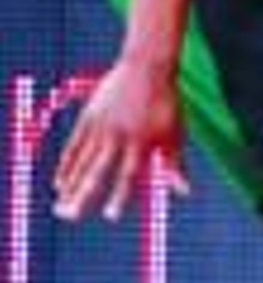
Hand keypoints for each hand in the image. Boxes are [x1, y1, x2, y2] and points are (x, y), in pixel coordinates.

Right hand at [53, 54, 189, 221]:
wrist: (147, 66)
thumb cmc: (166, 102)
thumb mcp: (174, 131)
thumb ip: (175, 164)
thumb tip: (184, 192)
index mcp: (142, 141)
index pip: (129, 174)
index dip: (120, 195)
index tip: (111, 215)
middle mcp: (118, 136)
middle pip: (97, 170)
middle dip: (82, 195)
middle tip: (69, 216)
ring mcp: (101, 126)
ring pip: (82, 160)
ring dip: (70, 184)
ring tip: (60, 206)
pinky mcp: (89, 117)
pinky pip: (74, 145)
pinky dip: (66, 164)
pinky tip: (59, 183)